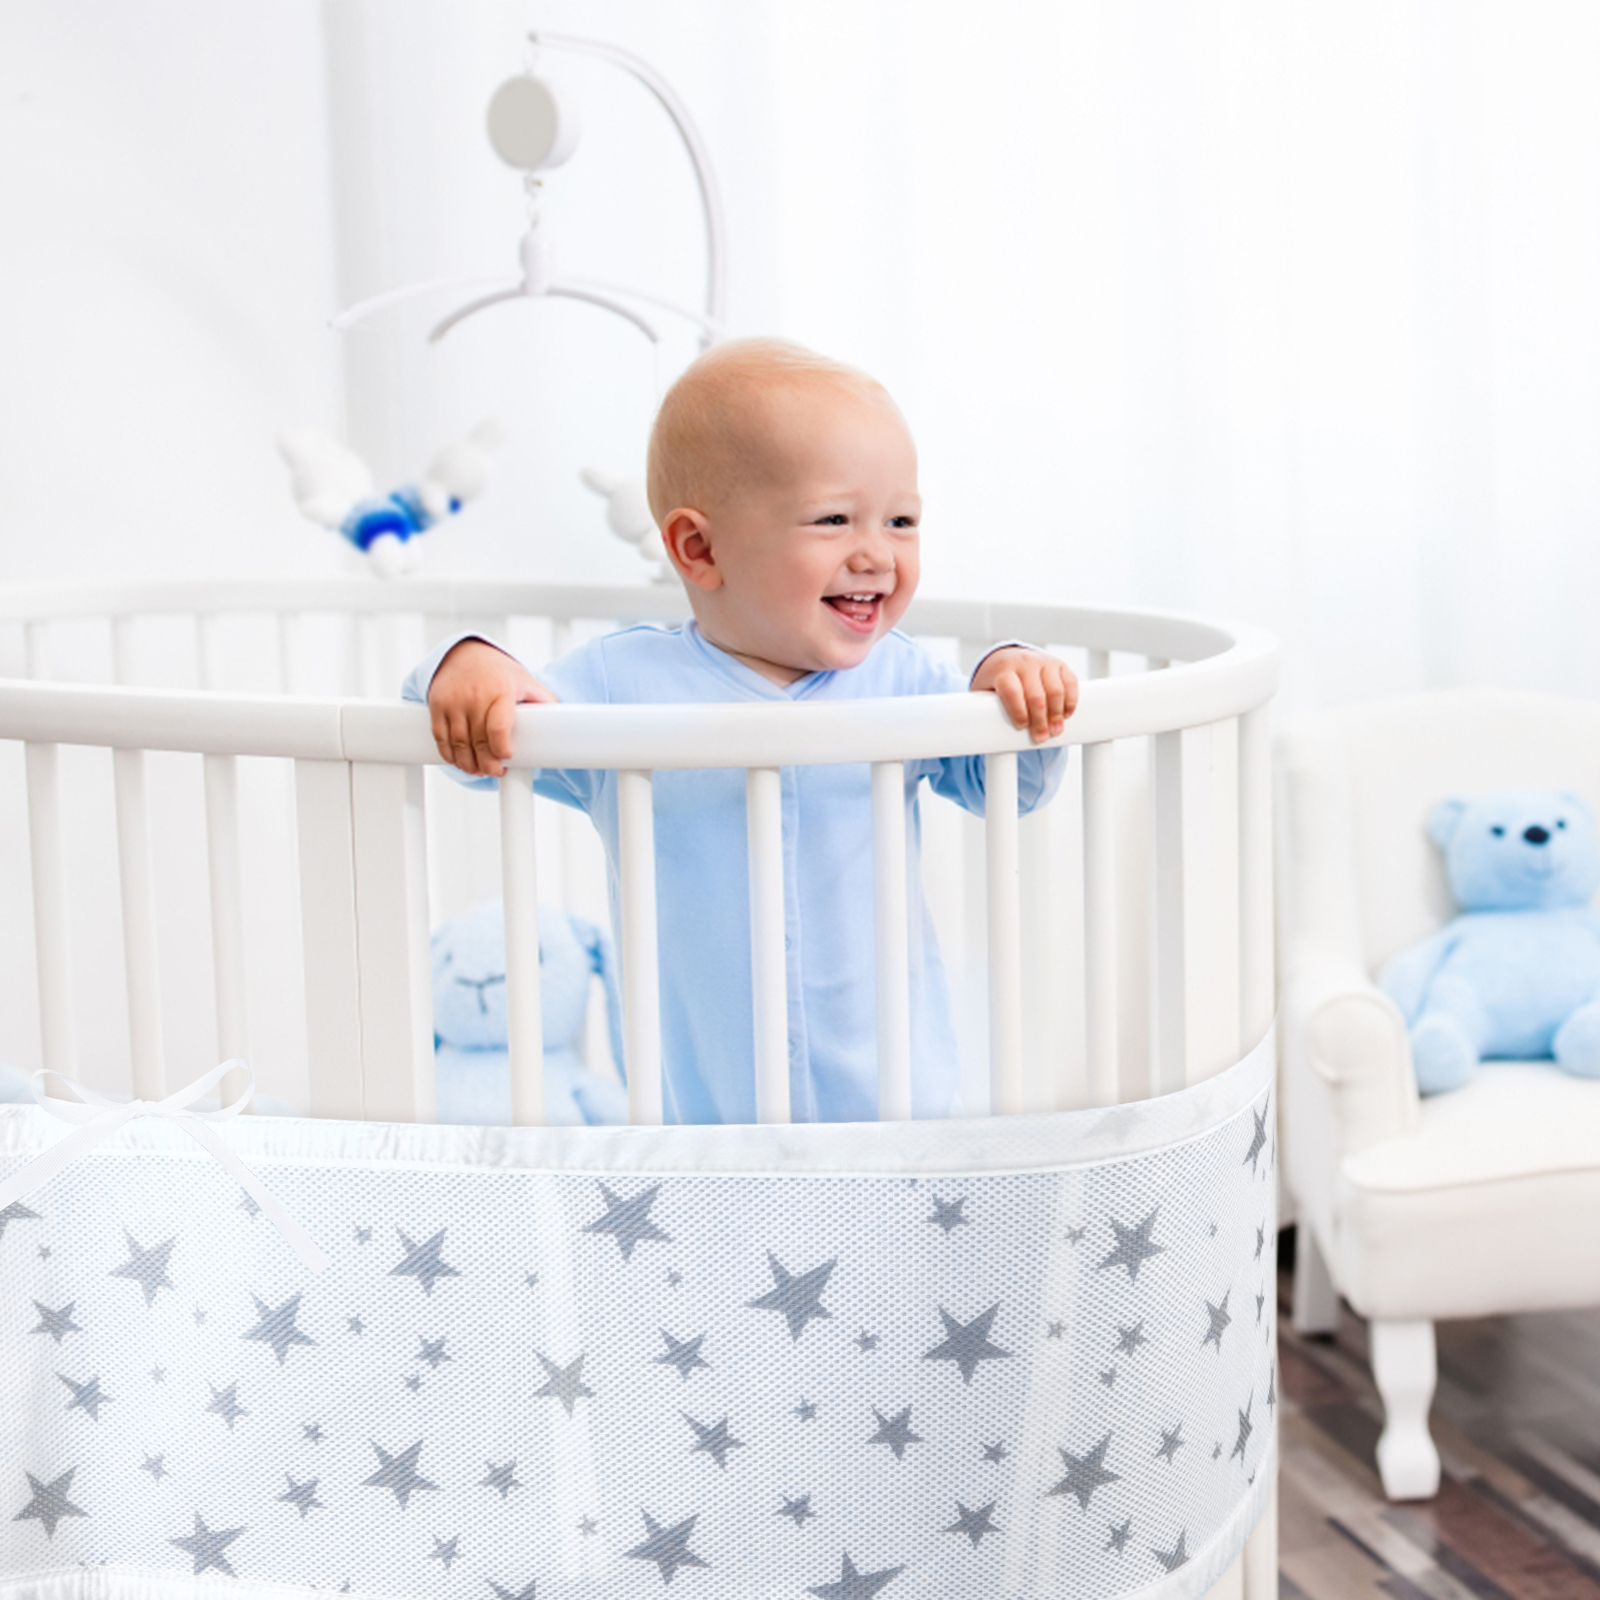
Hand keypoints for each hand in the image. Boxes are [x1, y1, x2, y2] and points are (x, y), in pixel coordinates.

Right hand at [428, 639, 557, 776]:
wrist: (463, 653)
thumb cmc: (498, 671)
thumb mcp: (524, 680)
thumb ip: (543, 699)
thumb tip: (564, 719)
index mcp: (500, 692)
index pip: (499, 727)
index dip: (501, 749)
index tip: (507, 758)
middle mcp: (475, 697)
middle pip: (478, 741)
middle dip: (486, 763)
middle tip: (494, 772)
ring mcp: (454, 702)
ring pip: (458, 743)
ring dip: (467, 763)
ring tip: (478, 770)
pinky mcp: (438, 705)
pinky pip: (440, 737)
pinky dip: (449, 754)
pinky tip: (459, 761)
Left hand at [971, 647, 1077, 742]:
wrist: (1006, 658)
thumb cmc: (995, 680)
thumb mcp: (983, 692)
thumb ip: (985, 708)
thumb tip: (986, 735)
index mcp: (1004, 670)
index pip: (1012, 691)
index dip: (1018, 712)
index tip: (1022, 727)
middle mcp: (1024, 663)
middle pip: (1036, 695)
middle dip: (1040, 721)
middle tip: (1040, 737)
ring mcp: (1043, 662)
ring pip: (1056, 690)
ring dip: (1057, 714)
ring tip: (1055, 730)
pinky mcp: (1059, 664)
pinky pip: (1070, 682)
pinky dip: (1070, 700)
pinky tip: (1066, 714)